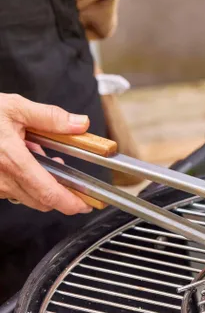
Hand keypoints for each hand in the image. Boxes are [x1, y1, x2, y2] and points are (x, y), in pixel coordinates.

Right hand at [0, 93, 92, 213]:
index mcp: (11, 159)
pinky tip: (29, 162)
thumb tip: (80, 124)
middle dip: (62, 195)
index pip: (48, 193)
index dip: (71, 203)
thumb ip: (50, 117)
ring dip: (44, 187)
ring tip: (47, 161)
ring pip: (28, 197)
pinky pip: (13, 191)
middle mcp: (1, 178)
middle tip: (76, 182)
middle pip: (42, 201)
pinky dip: (28, 183)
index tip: (88, 205)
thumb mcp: (14, 107)